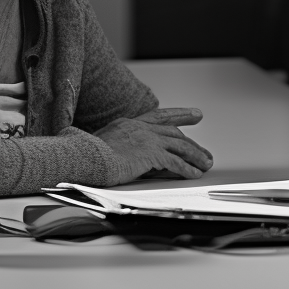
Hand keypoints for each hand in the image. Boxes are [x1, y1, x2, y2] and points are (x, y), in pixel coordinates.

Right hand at [95, 107, 212, 183]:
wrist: (82, 159)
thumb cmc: (86, 157)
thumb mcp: (105, 145)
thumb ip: (123, 147)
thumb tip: (141, 159)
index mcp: (129, 123)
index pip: (160, 116)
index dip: (179, 115)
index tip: (194, 115)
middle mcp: (140, 128)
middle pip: (174, 133)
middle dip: (193, 143)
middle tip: (206, 151)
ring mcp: (146, 139)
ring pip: (179, 146)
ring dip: (195, 156)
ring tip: (206, 164)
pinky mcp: (150, 153)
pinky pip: (175, 162)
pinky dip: (186, 168)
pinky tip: (194, 174)